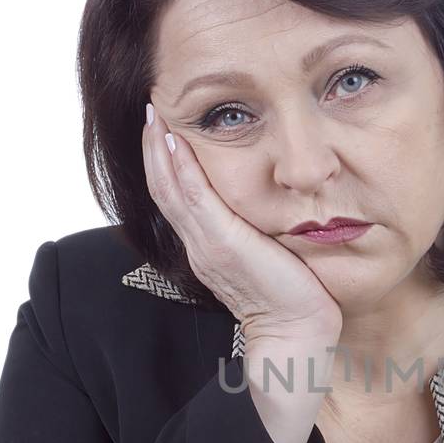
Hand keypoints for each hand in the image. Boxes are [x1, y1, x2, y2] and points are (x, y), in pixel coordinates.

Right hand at [143, 102, 341, 342]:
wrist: (295, 332)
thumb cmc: (290, 295)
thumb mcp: (264, 254)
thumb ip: (253, 230)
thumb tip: (262, 204)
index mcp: (205, 246)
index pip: (175, 197)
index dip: (162, 163)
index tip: (160, 129)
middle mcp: (198, 244)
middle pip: (163, 189)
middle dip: (152, 148)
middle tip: (148, 110)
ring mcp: (206, 244)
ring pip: (170, 190)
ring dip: (159, 150)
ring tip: (153, 116)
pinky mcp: (223, 243)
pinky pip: (194, 198)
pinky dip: (181, 168)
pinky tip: (174, 142)